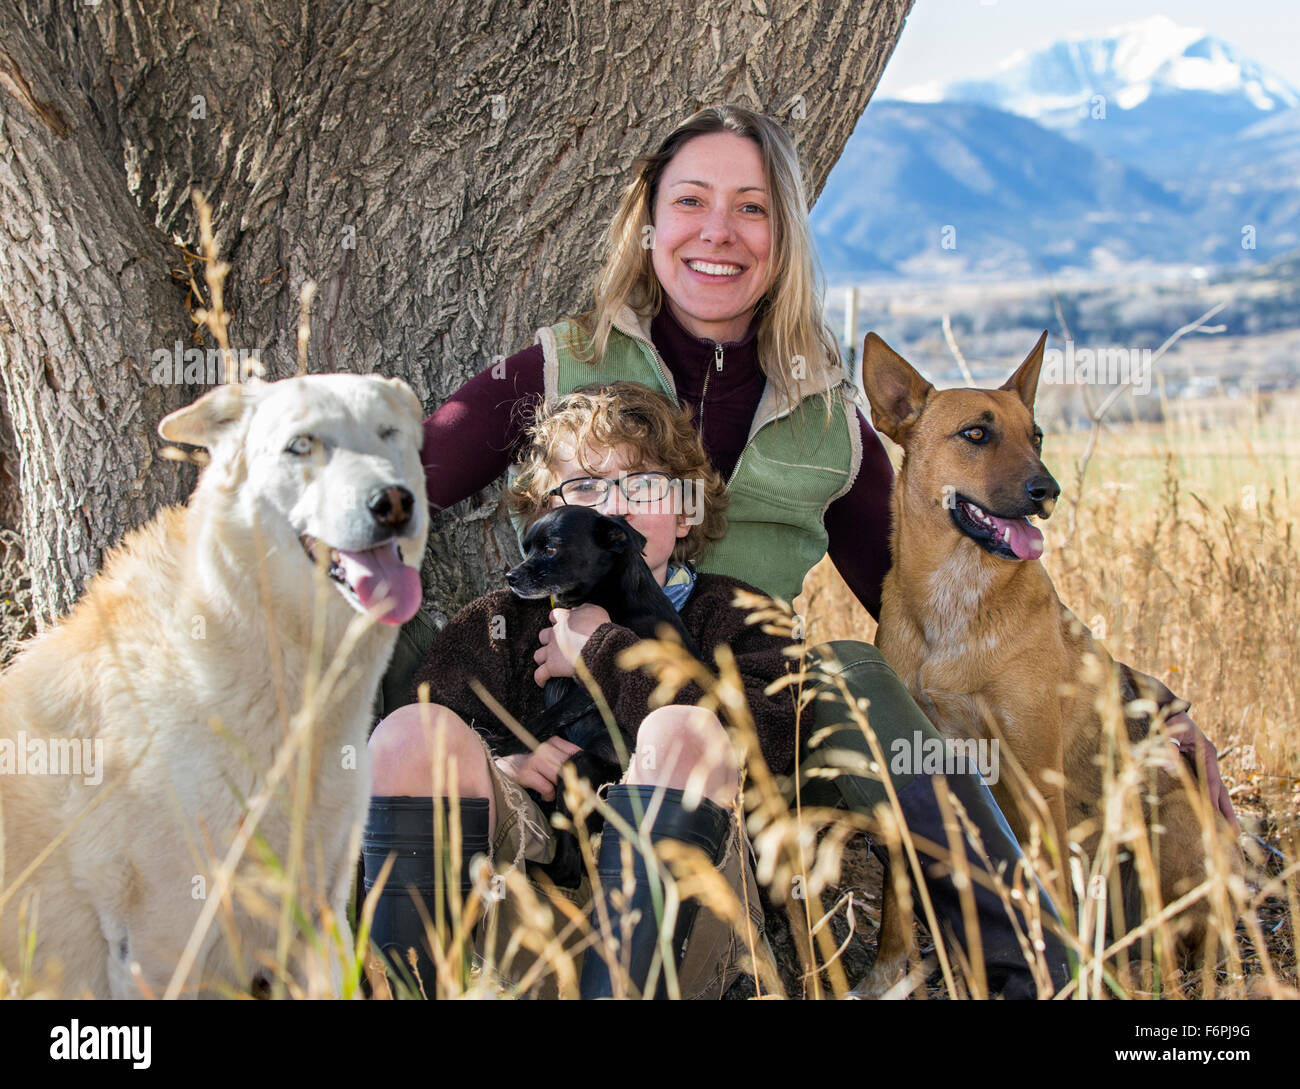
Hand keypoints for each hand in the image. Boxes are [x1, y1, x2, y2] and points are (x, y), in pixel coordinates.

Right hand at [496, 737, 583, 801]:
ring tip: (554, 790)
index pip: (576, 753)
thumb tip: (588, 772)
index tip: (579, 776)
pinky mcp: (526, 773)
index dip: (581, 767)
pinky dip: (549, 795)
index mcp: (554, 742)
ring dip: (558, 788)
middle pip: (568, 766)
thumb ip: (568, 761)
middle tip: (567, 787)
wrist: (511, 768)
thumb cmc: (538, 767)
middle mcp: (545, 749)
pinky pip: (547, 787)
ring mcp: (535, 760)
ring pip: (558, 777)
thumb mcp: (553, 758)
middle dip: (569, 780)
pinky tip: (545, 795)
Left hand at [533, 604, 611, 685]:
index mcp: (565, 618)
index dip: (558, 620)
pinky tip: (543, 682)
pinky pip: (540, 674)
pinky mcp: (552, 666)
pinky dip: (541, 678)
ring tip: (549, 663)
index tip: (563, 624)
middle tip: (558, 645)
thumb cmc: (600, 628)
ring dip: (543, 658)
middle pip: (543, 635)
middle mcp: (555, 633)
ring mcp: (552, 650)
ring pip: (538, 654)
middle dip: (548, 640)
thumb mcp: (595, 610)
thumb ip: (583, 609)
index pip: (555, 615)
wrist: (600, 645)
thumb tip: (577, 610)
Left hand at [1166, 712, 1239, 831]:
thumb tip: (1170, 767)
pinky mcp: (1196, 767)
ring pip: (1216, 790)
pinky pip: (1205, 787)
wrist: (1167, 710)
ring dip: (1222, 809)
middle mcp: (1208, 761)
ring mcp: (1204, 765)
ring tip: (1230, 831)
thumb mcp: (1169, 733)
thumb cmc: (1169, 721)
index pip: (1212, 781)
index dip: (1214, 799)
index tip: (1215, 817)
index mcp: (1206, 753)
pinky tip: (1213, 815)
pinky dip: (1211, 801)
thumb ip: (1169, 750)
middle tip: (1235, 833)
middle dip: (1227, 811)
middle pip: (1220, 789)